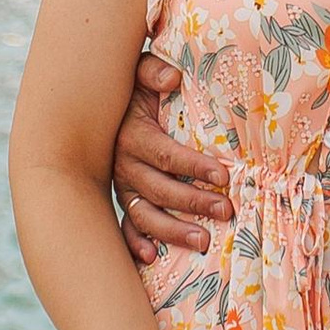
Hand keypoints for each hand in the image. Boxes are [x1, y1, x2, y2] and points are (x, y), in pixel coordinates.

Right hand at [112, 53, 230, 263]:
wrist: (104, 106)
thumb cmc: (134, 90)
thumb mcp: (140, 72)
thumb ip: (153, 71)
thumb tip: (172, 79)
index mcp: (132, 136)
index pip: (166, 156)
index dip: (194, 167)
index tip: (224, 176)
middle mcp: (124, 165)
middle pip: (160, 190)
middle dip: (194, 203)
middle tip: (226, 211)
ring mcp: (122, 186)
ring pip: (145, 215)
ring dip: (172, 231)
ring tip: (203, 241)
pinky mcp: (122, 200)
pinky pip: (125, 227)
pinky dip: (134, 244)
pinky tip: (150, 258)